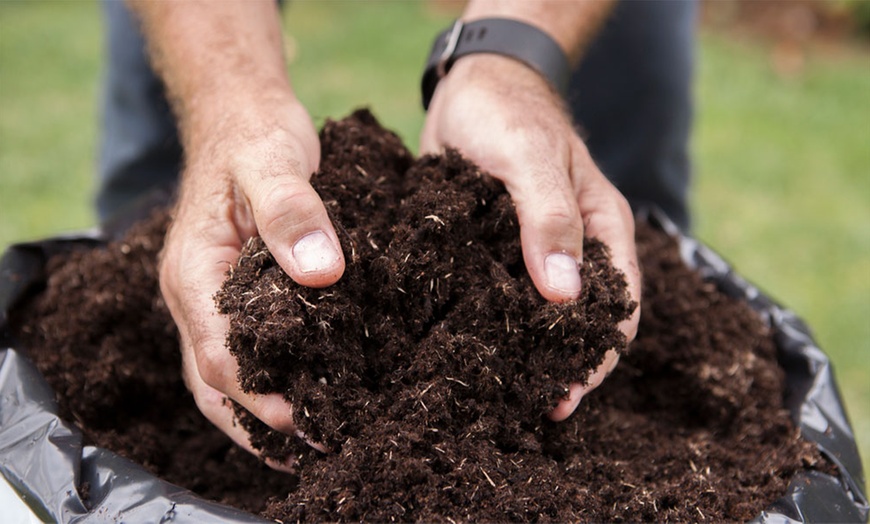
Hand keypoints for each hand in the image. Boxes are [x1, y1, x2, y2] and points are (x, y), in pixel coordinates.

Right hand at [159, 97, 342, 467]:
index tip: (304, 419)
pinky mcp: (234, 292)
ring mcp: (210, 297)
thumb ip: (292, 212)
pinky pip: (243, 348)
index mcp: (194, 272)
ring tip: (309, 440)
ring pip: (223, 374)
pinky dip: (268, 379)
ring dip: (259, 411)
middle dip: (257, 422)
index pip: (217, 355)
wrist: (239, 114)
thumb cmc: (254, 134)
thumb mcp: (273, 161)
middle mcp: (195, 295)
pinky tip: (305, 390)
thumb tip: (322, 273)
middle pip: (213, 381)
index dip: (258, 396)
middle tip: (314, 446)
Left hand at [421, 55, 640, 419]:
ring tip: (501, 394)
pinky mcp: (493, 253)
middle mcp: (573, 249)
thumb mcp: (532, 158)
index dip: (598, 357)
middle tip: (531, 408)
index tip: (566, 396)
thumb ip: (550, 219)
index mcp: (602, 230)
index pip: (618, 308)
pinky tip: (467, 352)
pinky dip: (489, 326)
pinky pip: (496, 298)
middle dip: (561, 367)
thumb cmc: (508, 113)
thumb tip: (565, 296)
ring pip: (536, 317)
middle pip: (579, 323)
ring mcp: (531, 254)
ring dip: (524, 354)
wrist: (467, 87)